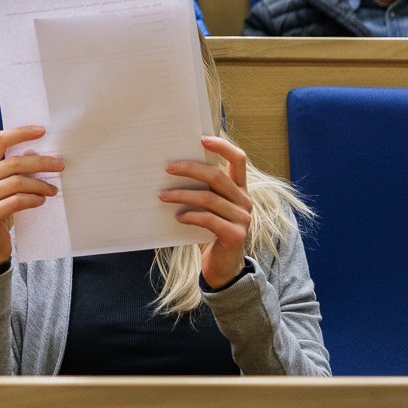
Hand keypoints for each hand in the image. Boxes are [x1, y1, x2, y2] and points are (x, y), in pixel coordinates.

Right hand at [0, 126, 62, 269]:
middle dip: (40, 163)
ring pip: (16, 183)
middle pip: (12, 163)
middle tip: (60, 165)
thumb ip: (13, 170)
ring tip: (53, 190)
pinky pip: (16, 201)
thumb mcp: (2, 186)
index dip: (20, 133)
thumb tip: (39, 153)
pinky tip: (41, 201)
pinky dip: (33, 199)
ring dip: (40, 185)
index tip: (42, 131)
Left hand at [161, 136, 251, 289]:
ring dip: (182, 194)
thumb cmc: (211, 232)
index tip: (201, 139)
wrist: (223, 267)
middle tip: (167, 168)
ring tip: (162, 195)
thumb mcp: (209, 207)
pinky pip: (209, 219)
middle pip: (217, 176)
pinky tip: (178, 217)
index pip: (238, 159)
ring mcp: (243, 218)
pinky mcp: (235, 235)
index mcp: (240, 189)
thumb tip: (173, 169)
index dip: (222, 146)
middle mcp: (245, 200)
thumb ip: (203, 190)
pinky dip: (191, 216)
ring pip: (209, 198)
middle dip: (190, 169)